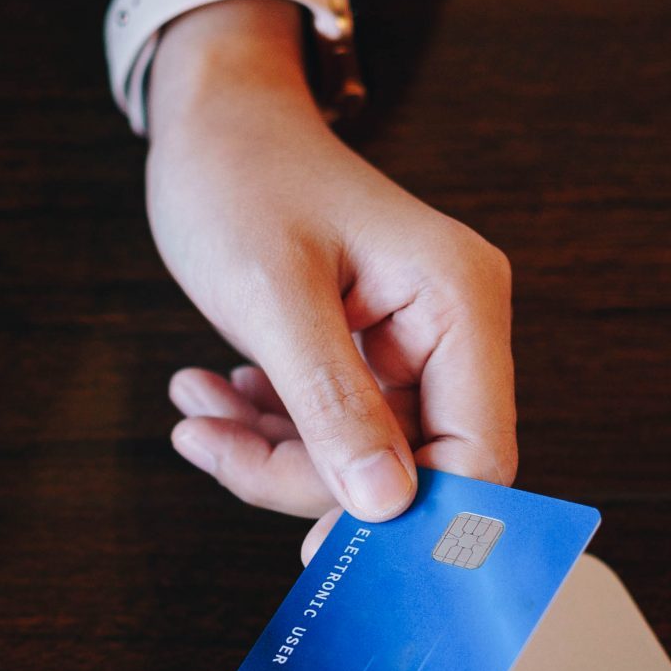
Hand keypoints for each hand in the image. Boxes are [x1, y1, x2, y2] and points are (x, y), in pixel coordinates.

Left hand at [142, 0, 516, 555]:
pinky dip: (262, 425)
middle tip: (213, 450)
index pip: (475, 454)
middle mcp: (448, 326)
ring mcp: (403, 344)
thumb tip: (385, 506)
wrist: (209, 119)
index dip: (409, 519)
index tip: (321, 550)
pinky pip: (323, 425)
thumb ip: (333, 403)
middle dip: (303, 476)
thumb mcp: (275, 297)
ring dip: (267, 451)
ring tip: (195, 415)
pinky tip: (208, 394)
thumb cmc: (240, 177)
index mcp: (459, 302)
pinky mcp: (358, 352)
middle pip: (407, 467)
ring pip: (353, 456)